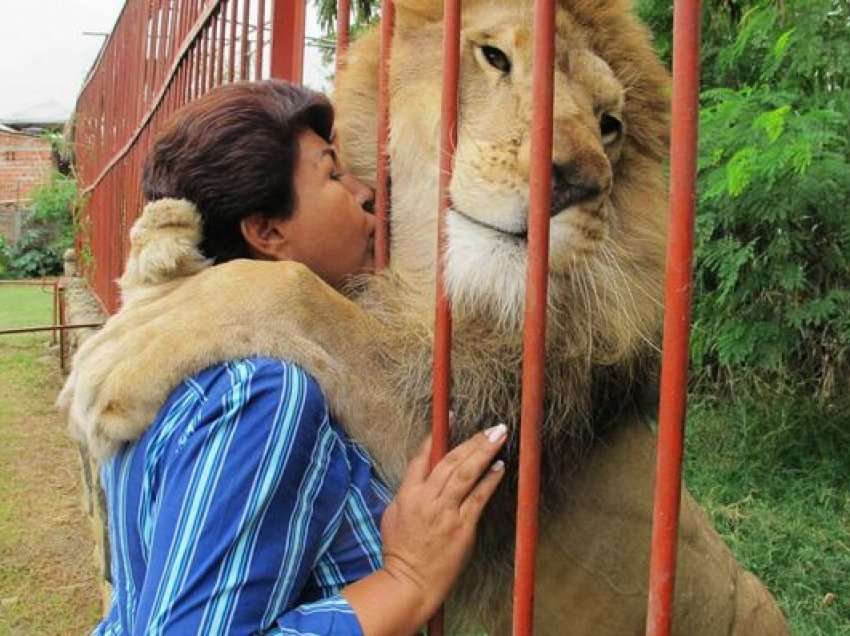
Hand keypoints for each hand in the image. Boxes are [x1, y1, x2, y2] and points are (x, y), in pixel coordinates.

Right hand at [380, 424, 507, 625]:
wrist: (410, 582)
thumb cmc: (400, 551)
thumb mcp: (393, 514)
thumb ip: (407, 491)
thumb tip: (423, 473)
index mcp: (407, 495)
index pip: (422, 457)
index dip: (436, 436)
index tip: (451, 418)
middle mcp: (427, 500)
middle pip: (451, 461)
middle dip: (472, 441)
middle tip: (492, 428)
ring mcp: (446, 513)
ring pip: (466, 475)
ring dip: (484, 453)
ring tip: (499, 437)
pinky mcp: (462, 527)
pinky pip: (479, 498)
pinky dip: (489, 480)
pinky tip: (499, 466)